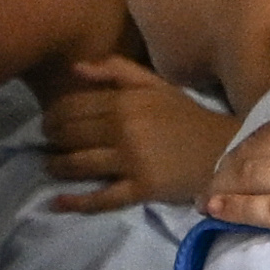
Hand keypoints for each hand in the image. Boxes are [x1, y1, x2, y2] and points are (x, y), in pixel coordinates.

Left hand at [39, 51, 226, 212]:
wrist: (222, 150)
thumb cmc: (185, 116)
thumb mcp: (155, 84)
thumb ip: (116, 70)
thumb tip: (76, 67)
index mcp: (124, 102)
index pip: (72, 107)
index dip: (53, 115)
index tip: (48, 122)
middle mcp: (123, 129)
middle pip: (70, 135)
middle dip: (52, 139)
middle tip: (48, 143)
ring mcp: (131, 161)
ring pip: (79, 164)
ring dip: (56, 166)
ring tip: (50, 167)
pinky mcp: (140, 188)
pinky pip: (101, 198)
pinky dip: (76, 202)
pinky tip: (56, 202)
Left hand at [204, 95, 269, 258]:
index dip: (249, 146)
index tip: (237, 158)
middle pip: (253, 154)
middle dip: (228, 167)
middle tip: (214, 181)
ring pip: (250, 178)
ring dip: (222, 186)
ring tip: (206, 198)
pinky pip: (263, 209)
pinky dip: (232, 207)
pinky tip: (213, 210)